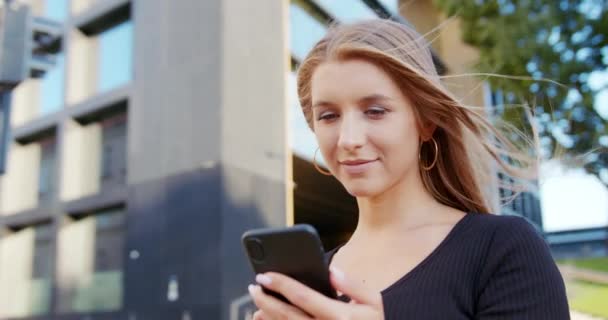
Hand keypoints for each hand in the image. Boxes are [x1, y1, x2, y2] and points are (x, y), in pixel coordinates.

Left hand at [248, 267, 383, 318]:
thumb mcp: (375, 303)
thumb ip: (353, 285)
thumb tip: (331, 271)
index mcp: (340, 317)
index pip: (302, 297)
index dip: (280, 284)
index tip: (263, 274)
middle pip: (286, 316)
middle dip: (266, 300)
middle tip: (253, 287)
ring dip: (266, 318)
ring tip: (256, 305)